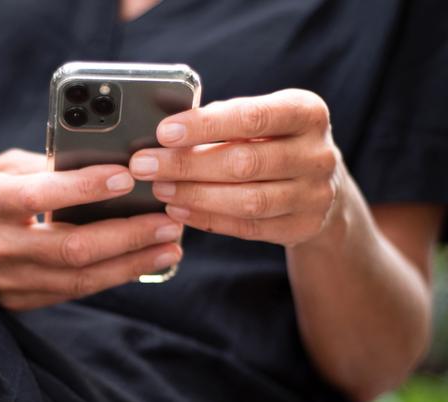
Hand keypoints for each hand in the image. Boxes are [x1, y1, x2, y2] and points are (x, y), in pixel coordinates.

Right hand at [0, 149, 182, 309]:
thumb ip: (45, 167)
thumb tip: (102, 165)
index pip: (41, 196)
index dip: (86, 188)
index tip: (127, 176)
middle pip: (73, 248)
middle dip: (128, 235)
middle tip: (168, 221)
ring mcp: (5, 280)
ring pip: (78, 279)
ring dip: (130, 264)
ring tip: (168, 248)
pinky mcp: (16, 299)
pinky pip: (71, 292)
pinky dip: (108, 278)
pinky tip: (138, 264)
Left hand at [129, 89, 343, 246]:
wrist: (321, 184)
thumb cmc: (272, 141)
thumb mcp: (260, 119)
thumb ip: (221, 120)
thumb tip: (165, 133)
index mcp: (307, 112)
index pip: (253, 117)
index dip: (205, 125)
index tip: (163, 132)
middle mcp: (318, 153)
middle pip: (245, 162)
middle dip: (187, 164)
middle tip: (144, 165)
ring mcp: (315, 195)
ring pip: (248, 201)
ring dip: (195, 195)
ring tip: (159, 189)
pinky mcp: (304, 227)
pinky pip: (249, 227)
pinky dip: (208, 219)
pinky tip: (179, 210)